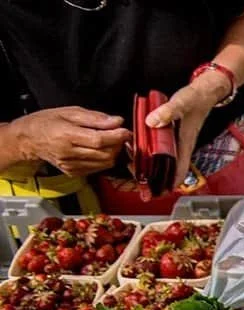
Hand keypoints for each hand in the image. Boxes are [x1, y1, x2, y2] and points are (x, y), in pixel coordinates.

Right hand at [8, 107, 129, 175]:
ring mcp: (71, 165)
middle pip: (105, 154)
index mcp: (66, 135)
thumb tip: (116, 121)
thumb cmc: (46, 122)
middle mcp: (69, 153)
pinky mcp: (73, 173)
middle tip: (119, 134)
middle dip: (118, 144)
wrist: (28, 139)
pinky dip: (103, 159)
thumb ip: (94, 118)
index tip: (126, 131)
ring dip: (113, 152)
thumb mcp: (69, 112)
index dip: (117, 136)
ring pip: (104, 163)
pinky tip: (98, 149)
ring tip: (109, 141)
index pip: (99, 140)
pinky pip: (97, 168)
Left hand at [145, 73, 232, 188]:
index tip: (153, 192)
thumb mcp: (182, 103)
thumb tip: (152, 122)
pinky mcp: (172, 138)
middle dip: (153, 179)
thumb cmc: (196, 99)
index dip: (166, 186)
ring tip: (133, 164)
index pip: (178, 174)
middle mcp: (180, 148)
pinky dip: (150, 154)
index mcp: (184, 146)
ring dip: (150, 167)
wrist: (205, 92)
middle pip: (168, 172)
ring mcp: (176, 144)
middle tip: (136, 176)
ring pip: (163, 163)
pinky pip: (160, 152)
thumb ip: (167, 112)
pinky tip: (139, 150)